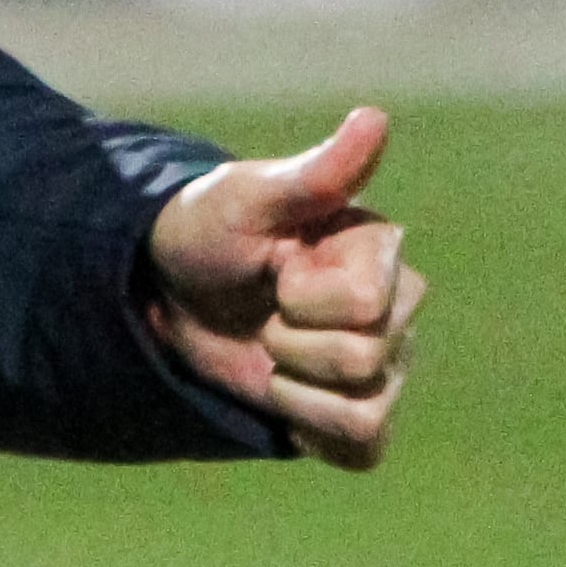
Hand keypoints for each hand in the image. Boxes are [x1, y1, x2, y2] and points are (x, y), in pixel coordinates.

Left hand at [142, 105, 427, 469]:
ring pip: (364, 411)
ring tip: (271, 350)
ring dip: (293, 389)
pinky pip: (362, 449)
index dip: (301, 297)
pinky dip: (312, 430)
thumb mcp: (247, 197)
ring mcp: (385, 366)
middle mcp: (397, 309)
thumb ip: (317, 172)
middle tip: (266, 309)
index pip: (366, 305)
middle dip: (289, 342)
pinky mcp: (360, 416)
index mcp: (380, 250)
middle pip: (363, 360)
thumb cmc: (209, 230)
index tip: (275, 269)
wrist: (168, 291)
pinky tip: (284, 397)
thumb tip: (375, 117)